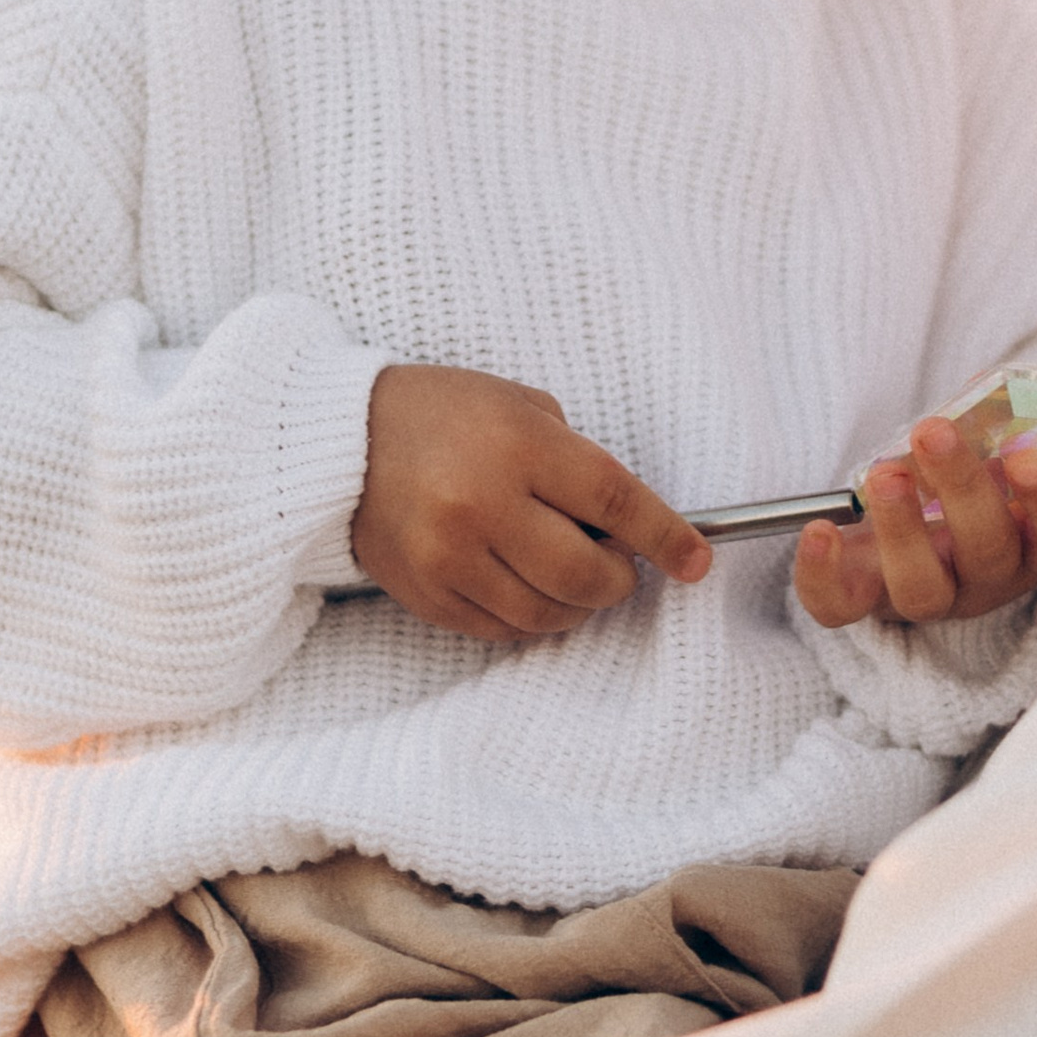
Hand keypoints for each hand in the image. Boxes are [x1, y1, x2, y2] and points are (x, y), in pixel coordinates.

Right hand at [355, 365, 710, 643]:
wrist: (341, 442)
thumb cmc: (442, 413)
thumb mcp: (520, 407)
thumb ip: (577, 463)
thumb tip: (628, 526)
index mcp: (516, 446)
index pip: (614, 501)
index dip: (665, 536)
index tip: (695, 560)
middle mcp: (481, 505)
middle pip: (585, 573)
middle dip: (620, 577)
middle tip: (619, 562)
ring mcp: (449, 557)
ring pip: (548, 612)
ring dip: (578, 602)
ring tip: (572, 571)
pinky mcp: (426, 594)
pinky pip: (503, 629)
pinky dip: (532, 616)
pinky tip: (527, 584)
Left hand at [793, 423, 1036, 630]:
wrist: (899, 517)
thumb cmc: (956, 472)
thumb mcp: (985, 442)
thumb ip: (998, 416)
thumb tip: (994, 383)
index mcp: (1031, 539)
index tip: (1026, 457)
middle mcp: (986, 578)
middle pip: (988, 553)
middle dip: (962, 488)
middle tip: (933, 432)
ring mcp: (928, 597)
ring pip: (922, 589)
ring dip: (902, 529)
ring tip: (884, 474)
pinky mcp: (865, 601)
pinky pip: (842, 607)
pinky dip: (822, 575)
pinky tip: (819, 531)